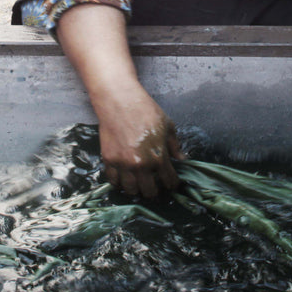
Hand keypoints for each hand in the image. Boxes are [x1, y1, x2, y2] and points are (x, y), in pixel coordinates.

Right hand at [54, 3, 184, 196]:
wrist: (119, 100)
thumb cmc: (145, 110)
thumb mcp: (167, 125)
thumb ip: (174, 145)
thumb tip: (182, 158)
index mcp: (158, 157)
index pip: (168, 181)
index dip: (172, 184)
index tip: (171, 184)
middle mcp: (141, 165)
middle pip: (149, 191)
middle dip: (154, 191)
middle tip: (155, 188)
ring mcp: (123, 164)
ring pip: (130, 190)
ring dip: (136, 190)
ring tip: (139, 186)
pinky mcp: (109, 159)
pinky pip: (113, 180)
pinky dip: (119, 182)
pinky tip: (124, 179)